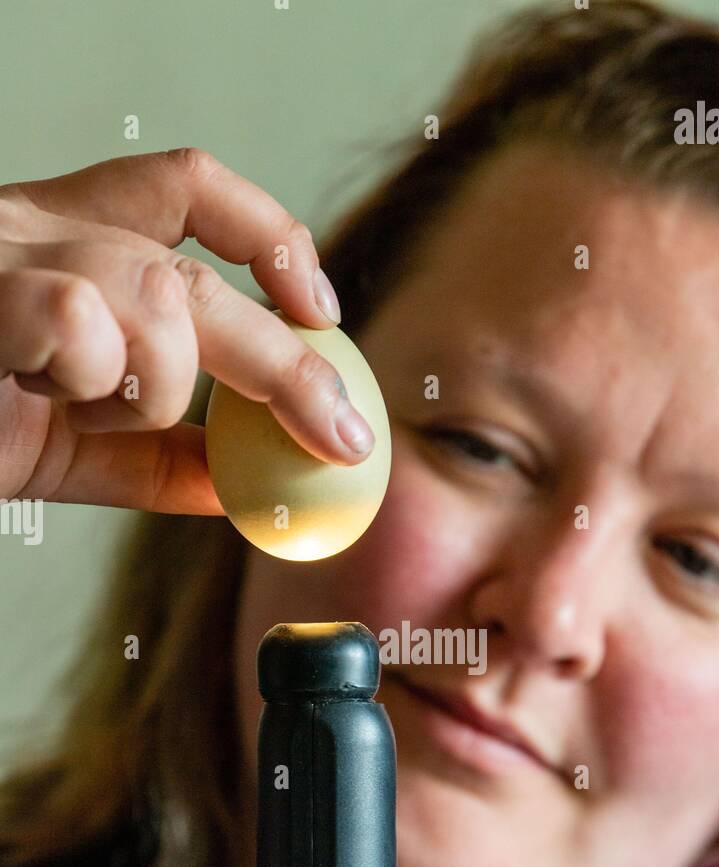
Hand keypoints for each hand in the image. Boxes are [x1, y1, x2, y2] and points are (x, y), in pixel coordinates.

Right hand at [0, 148, 374, 511]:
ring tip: (88, 408)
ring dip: (156, 388)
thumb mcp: (68, 447)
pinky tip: (49, 390)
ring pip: (160, 297)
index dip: (270, 236)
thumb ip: (158, 459)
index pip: (186, 186)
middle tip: (342, 437)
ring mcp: (5, 254)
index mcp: (62, 240)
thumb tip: (248, 484)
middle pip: (202, 274)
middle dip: (290, 368)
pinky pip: (79, 316)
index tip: (321, 309)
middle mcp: (37, 228)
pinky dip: (94, 377)